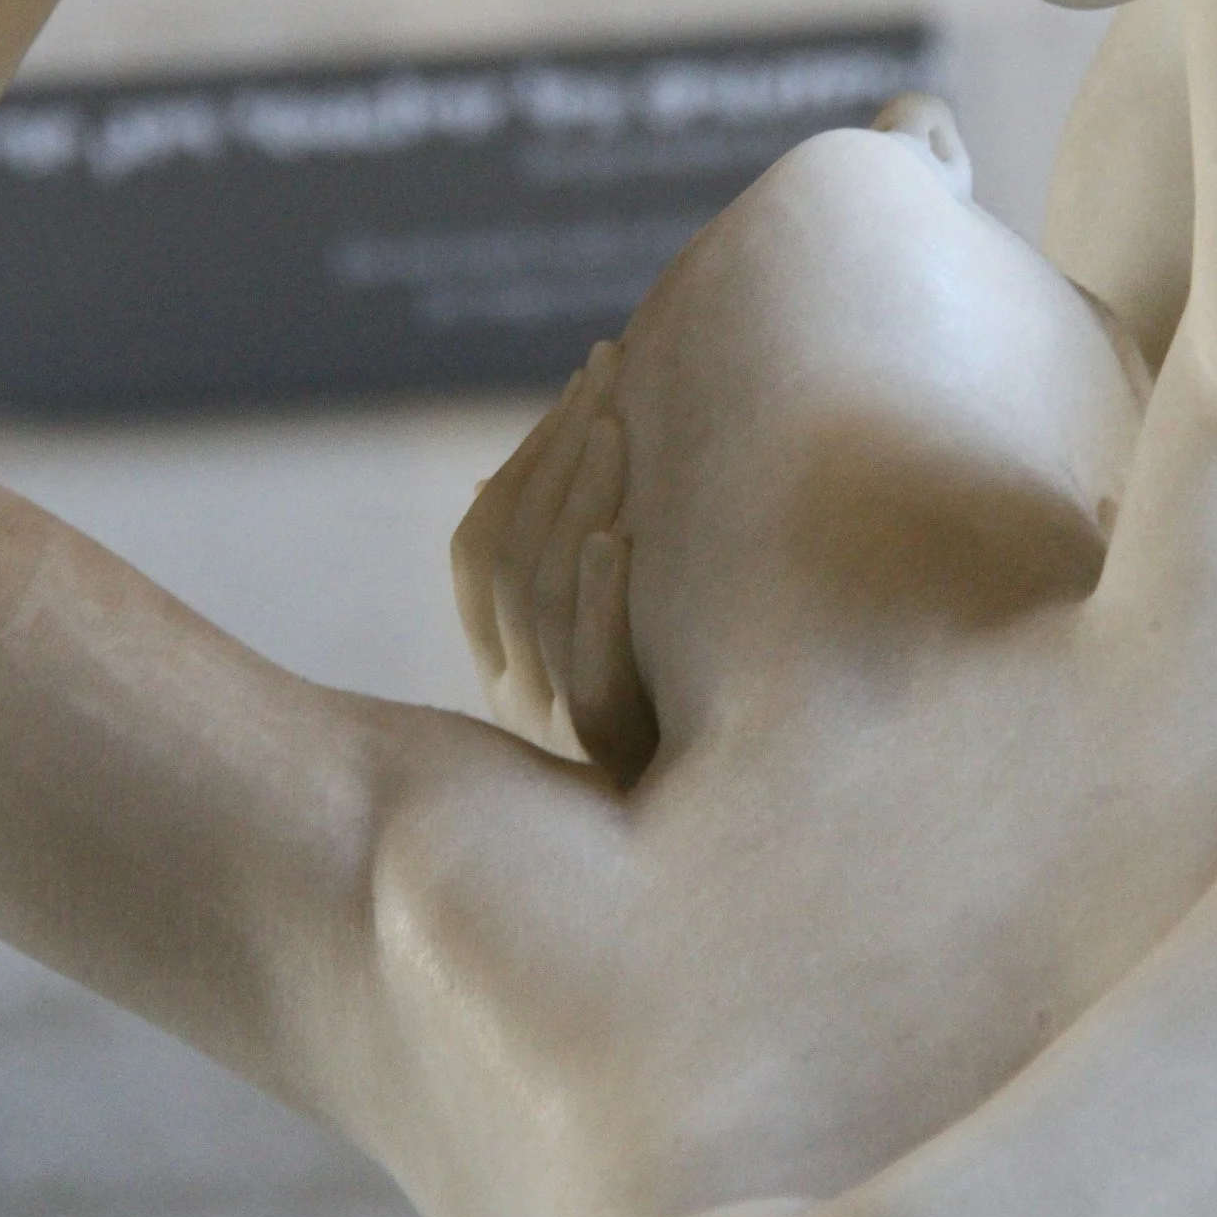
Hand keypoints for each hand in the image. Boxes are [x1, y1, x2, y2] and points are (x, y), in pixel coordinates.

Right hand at [452, 341, 658, 786]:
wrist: (733, 850)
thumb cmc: (698, 713)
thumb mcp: (634, 626)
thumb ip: (598, 541)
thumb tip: (581, 432)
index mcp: (507, 655)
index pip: (483, 541)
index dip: (534, 453)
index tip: (596, 373)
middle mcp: (520, 691)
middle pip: (511, 553)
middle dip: (560, 449)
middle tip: (613, 366)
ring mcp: (562, 728)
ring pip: (539, 599)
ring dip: (576, 499)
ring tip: (618, 422)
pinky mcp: (619, 759)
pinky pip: (591, 673)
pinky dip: (598, 599)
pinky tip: (622, 537)